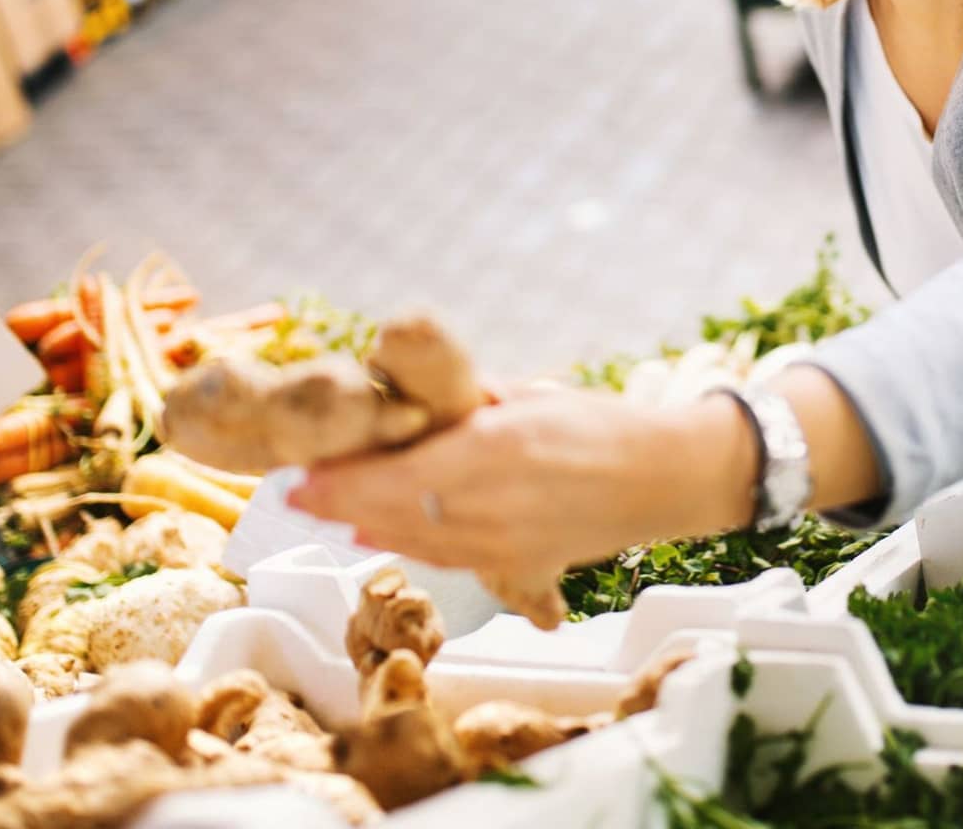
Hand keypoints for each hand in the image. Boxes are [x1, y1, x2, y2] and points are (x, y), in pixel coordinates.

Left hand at [285, 384, 758, 578]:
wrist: (664, 476)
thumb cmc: (601, 425)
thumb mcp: (531, 398)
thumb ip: (470, 406)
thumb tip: (416, 402)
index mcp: (493, 450)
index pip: (394, 475)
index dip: (340, 482)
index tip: (299, 475)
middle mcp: (491, 504)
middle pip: (394, 514)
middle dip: (341, 506)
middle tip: (298, 494)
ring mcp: (506, 544)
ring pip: (418, 541)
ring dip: (369, 528)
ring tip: (335, 515)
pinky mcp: (521, 565)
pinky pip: (452, 559)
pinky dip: (412, 546)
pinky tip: (383, 537)